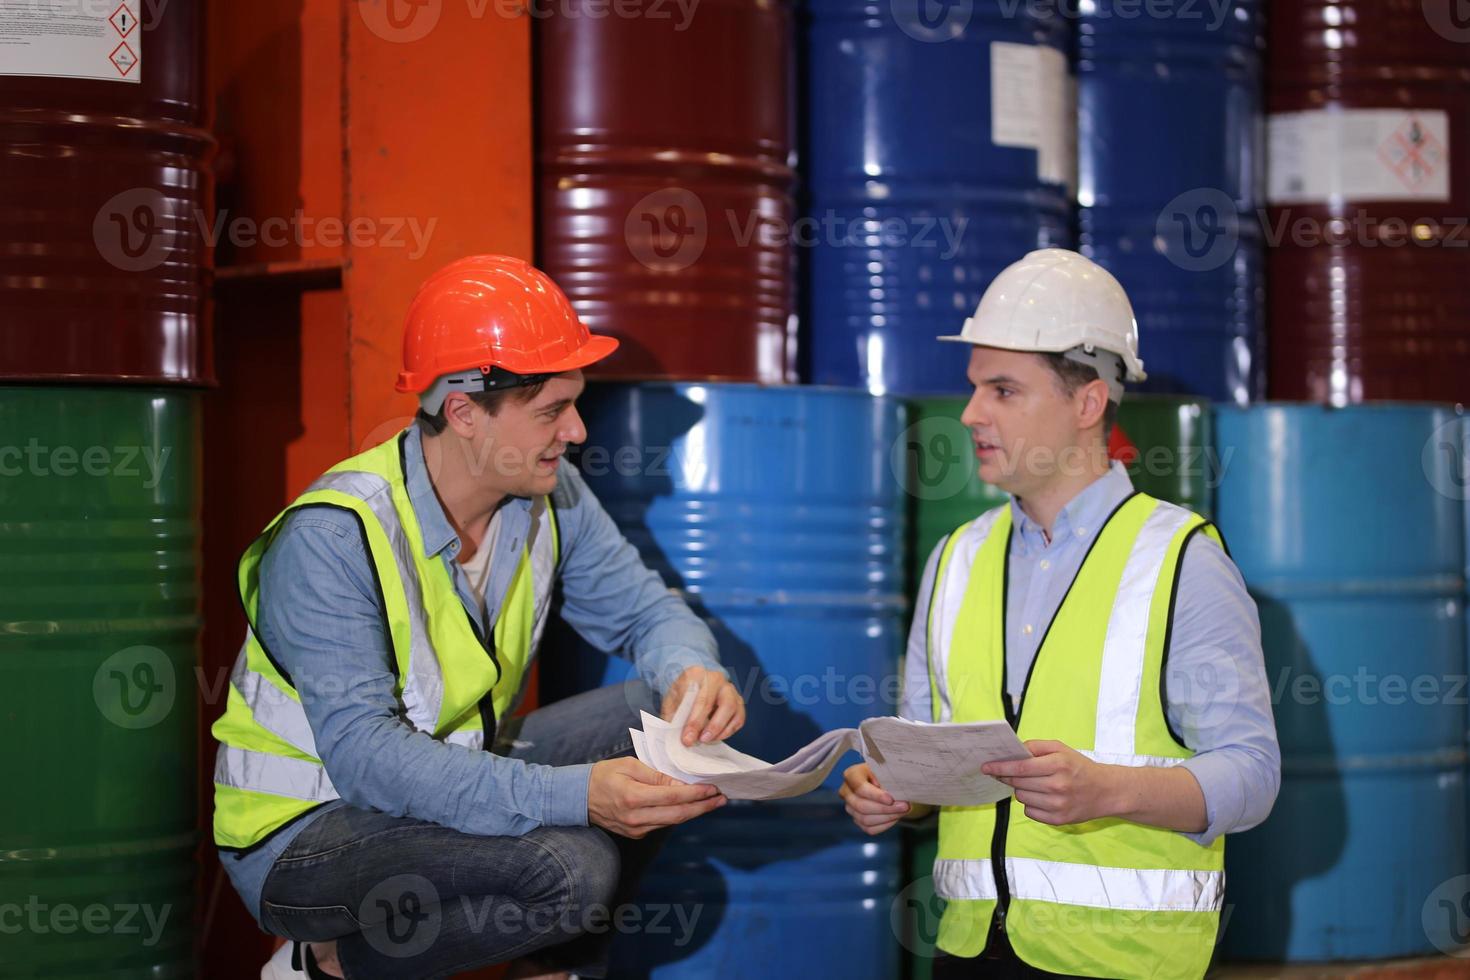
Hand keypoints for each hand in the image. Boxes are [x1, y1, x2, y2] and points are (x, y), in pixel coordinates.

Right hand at [587, 758, 725, 838]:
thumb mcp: (629, 765)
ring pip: (672, 822)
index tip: (713, 788)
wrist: (579, 797)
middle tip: (722, 798)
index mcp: (633, 797)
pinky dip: (679, 814)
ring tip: (713, 802)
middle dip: (703, 806)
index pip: (673, 797)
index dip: (696, 793)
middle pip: (678, 814)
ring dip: (694, 812)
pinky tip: (691, 807)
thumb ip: (656, 775)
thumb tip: (681, 783)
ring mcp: (636, 829)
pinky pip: (662, 824)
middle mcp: (636, 818)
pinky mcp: (636, 834)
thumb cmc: (604, 775)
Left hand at [661, 665, 745, 746]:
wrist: (691, 686)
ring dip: (719, 729)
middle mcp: (716, 679)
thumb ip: (673, 715)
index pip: (698, 697)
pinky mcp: (738, 701)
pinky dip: (728, 731)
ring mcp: (729, 689)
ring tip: (705, 739)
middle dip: (708, 725)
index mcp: (697, 674)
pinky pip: (738, 718)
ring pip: (731, 708)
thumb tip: (675, 733)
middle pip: (716, 701)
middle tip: (697, 740)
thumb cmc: (682, 693)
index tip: (687, 737)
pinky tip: (715, 737)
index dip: (693, 720)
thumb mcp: (671, 701)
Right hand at [839, 763, 911, 834]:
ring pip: (865, 819)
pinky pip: (869, 828)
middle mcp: (846, 791)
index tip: (891, 799)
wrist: (884, 780)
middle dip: (885, 809)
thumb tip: (898, 793)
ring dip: (887, 817)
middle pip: (862, 806)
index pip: (859, 787)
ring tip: (902, 811)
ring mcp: (850, 807)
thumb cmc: (885, 772)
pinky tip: (895, 817)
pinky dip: (884, 825)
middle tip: (904, 807)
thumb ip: (889, 779)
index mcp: (852, 774)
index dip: (875, 795)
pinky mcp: (857, 819)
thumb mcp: (886, 769)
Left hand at [983, 739, 1118, 825]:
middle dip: (1009, 777)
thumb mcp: (1061, 749)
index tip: (985, 767)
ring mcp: (1058, 805)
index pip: (1021, 767)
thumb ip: (1035, 746)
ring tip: (1035, 784)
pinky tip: (1042, 797)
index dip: (1000, 767)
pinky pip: (1030, 811)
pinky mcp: (1058, 820)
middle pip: (1018, 783)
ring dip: (1021, 790)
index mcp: (1058, 765)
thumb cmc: (1079, 767)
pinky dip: (1031, 803)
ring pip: (1021, 797)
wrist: (1105, 791)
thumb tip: (1013, 751)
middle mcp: (1058, 786)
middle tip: (1007, 773)